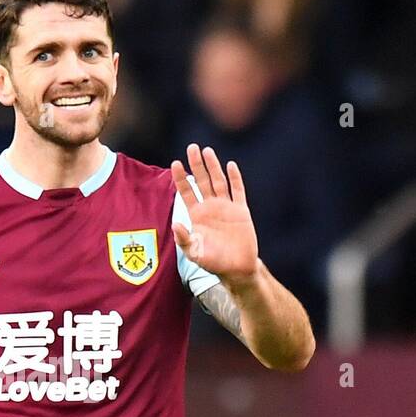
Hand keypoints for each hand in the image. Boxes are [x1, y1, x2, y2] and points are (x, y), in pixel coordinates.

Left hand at [171, 144, 260, 287]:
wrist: (236, 269)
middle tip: (192, 147)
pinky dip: (235, 178)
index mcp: (197, 216)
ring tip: (207, 151)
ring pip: (218, 182)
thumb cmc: (212, 263)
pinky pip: (238, 191)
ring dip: (213, 167)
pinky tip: (230, 165)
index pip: (187, 192)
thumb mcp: (194, 253)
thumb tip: (174, 225)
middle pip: (202, 181)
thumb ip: (184, 240)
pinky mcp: (241, 211)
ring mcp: (226, 207)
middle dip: (197, 164)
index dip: (181, 178)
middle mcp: (210, 208)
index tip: (175, 163)